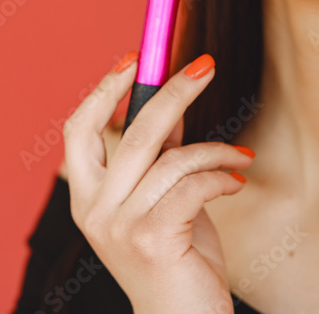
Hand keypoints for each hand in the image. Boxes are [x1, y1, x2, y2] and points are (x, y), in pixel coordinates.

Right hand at [62, 51, 252, 313]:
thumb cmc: (177, 260)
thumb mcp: (162, 199)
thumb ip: (159, 155)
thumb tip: (171, 101)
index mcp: (87, 197)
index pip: (78, 129)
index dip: (105, 88)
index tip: (135, 57)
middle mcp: (93, 210)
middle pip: (133, 131)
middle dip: (174, 91)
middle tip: (206, 65)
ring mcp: (118, 226)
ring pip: (172, 158)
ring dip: (215, 149)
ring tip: (239, 157)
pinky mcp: (150, 238)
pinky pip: (192, 184)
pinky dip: (221, 175)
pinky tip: (236, 179)